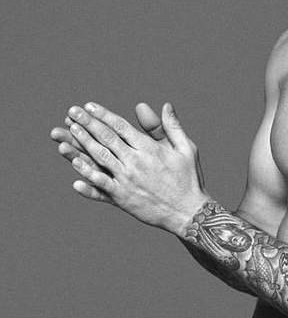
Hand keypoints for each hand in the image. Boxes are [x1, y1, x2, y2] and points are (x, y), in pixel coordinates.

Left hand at [52, 102, 210, 235]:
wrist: (188, 212)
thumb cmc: (189, 178)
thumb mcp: (186, 148)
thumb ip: (172, 127)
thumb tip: (166, 105)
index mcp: (150, 149)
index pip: (121, 127)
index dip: (103, 115)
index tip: (89, 106)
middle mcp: (135, 163)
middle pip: (106, 138)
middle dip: (87, 123)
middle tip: (72, 112)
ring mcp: (127, 181)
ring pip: (99, 158)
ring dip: (82, 143)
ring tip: (68, 131)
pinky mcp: (122, 198)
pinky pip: (100, 185)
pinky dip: (87, 175)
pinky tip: (74, 165)